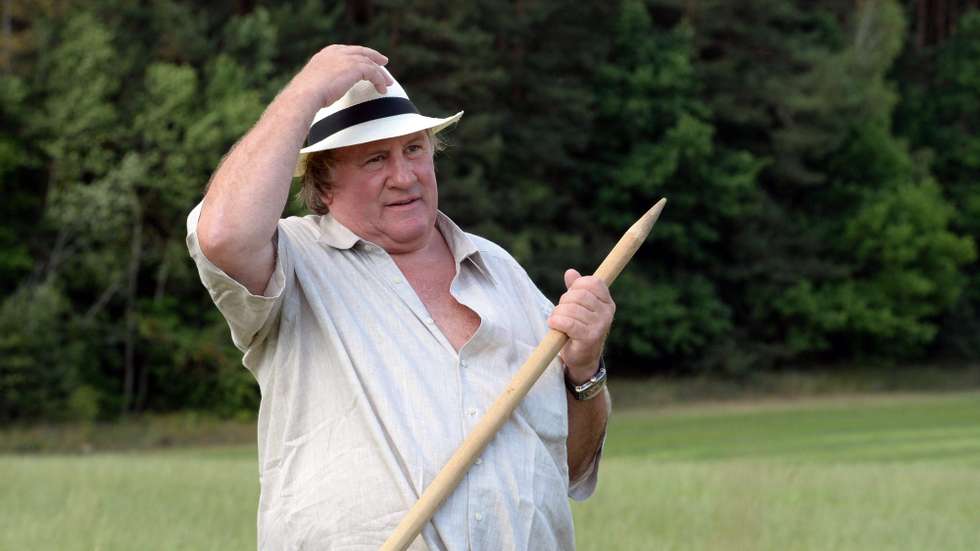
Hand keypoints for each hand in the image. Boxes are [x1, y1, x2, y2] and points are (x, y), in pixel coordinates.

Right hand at [294, 44, 394, 107]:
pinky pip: (373, 72)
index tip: (366, 60)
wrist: (305, 93)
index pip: (348, 51)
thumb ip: (323, 81)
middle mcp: (337, 52)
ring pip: (370, 63)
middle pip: (362, 52)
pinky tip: (382, 90)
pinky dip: (380, 81)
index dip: (359, 55)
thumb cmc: (306, 94)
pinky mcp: (355, 67)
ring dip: (381, 74)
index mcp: (327, 54)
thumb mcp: (315, 83)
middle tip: (383, 62)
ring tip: (387, 83)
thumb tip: (323, 91)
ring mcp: (347, 58)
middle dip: (374, 57)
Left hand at [547, 269, 614, 383]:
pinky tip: (553, 324)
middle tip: (560, 312)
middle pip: (579, 295)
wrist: (581, 358)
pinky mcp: (590, 337)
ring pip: (571, 309)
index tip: (570, 297)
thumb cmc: (578, 328)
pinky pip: (569, 323)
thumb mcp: (578, 306)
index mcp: (607, 302)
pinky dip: (557, 322)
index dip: (576, 286)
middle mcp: (607, 313)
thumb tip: (570, 272)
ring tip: (557, 322)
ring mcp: (600, 325)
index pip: (592, 282)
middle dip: (564, 302)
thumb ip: (575, 289)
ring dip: (558, 314)